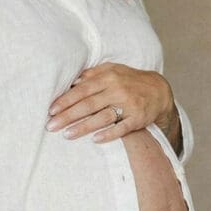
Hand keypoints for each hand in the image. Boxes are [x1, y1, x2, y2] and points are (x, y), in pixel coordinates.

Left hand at [46, 62, 176, 143]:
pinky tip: (95, 140)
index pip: (82, 90)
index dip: (65, 100)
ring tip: (67, 135)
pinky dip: (109, 134)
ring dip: (83, 127)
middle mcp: (117, 90)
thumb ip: (92, 75)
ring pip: (102, 117)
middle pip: (89, 104)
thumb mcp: (113, 70)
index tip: (50, 110)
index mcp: (108, 77)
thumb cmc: (129, 80)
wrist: (159, 90)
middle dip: (68, 116)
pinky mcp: (138, 118)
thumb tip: (72, 82)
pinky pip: (122, 128)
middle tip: (51, 126)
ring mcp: (128, 105)